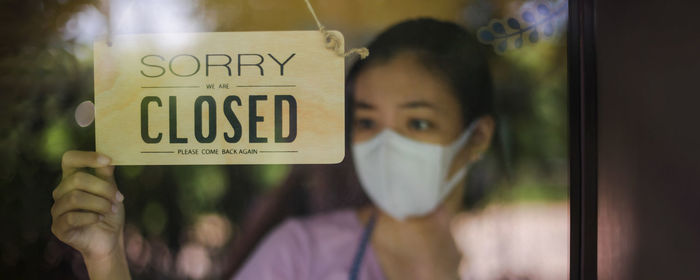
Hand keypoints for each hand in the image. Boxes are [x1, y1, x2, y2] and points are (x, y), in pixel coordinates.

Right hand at [51, 151, 129, 278]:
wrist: (109, 240)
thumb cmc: (109, 212)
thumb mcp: (112, 191)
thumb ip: (107, 176)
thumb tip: (107, 159)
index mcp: (72, 179)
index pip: (69, 159)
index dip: (87, 157)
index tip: (107, 160)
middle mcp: (61, 192)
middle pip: (76, 179)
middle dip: (103, 188)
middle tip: (119, 198)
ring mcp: (57, 210)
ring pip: (75, 198)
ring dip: (99, 203)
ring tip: (112, 209)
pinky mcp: (58, 228)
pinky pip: (71, 217)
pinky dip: (91, 217)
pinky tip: (100, 219)